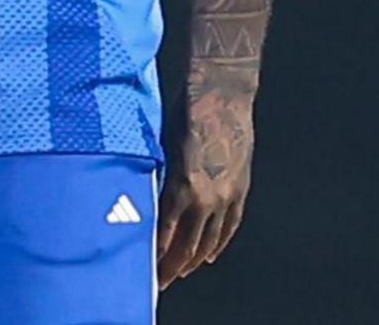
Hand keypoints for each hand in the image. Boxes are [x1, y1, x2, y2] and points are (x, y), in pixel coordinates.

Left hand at [156, 89, 255, 286]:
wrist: (221, 96)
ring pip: (210, 239)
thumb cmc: (180, 114)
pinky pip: (229, 225)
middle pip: (188, 244)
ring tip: (180, 273)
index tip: (144, 273)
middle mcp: (207, 198)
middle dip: (172, 266)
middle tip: (158, 284)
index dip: (155, 257)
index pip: (165, 234)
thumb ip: (152, 179)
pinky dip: (219, 242)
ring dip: (194, 259)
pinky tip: (209, 255)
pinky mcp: (240, 189)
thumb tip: (138, 203)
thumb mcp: (157, 147)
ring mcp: (227, 195)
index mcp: (182, 187)